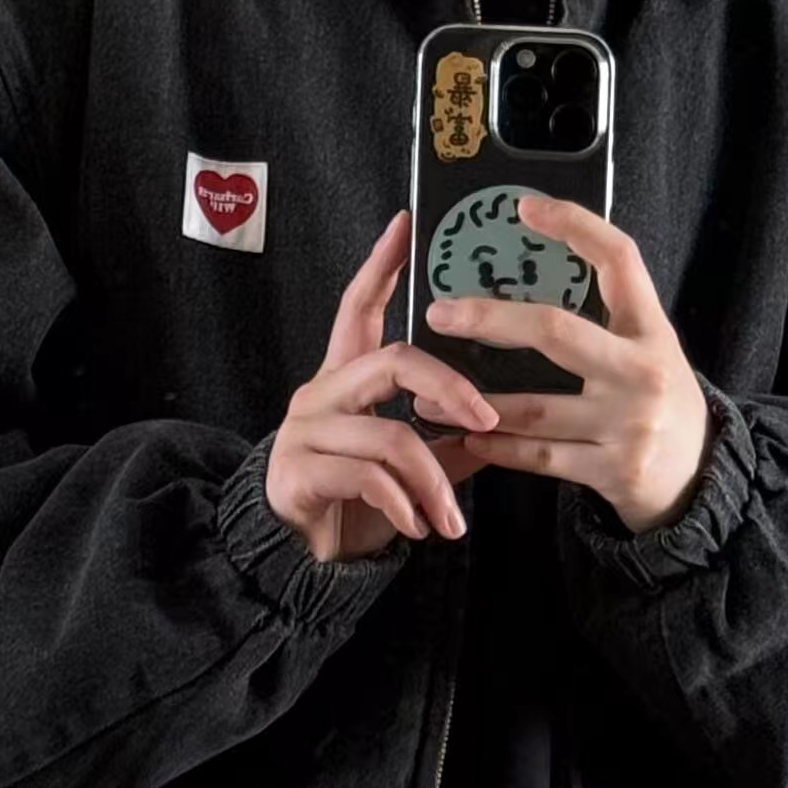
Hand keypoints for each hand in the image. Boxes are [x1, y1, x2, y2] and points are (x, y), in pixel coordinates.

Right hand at [267, 209, 500, 562]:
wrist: (292, 561)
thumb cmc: (347, 508)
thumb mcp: (404, 474)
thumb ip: (444, 445)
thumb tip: (496, 430)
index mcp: (344, 382)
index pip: (360, 310)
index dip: (380, 267)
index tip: (405, 226)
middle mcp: (321, 394)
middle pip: (396, 362)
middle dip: (452, 388)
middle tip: (489, 421)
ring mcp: (307, 432)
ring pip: (390, 434)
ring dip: (433, 482)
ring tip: (452, 522)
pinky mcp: (299, 472)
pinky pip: (368, 477)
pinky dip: (404, 505)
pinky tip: (417, 528)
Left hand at [423, 194, 714, 534]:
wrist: (698, 476)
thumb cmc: (657, 401)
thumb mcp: (649, 348)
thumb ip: (606, 319)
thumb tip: (529, 276)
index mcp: (651, 328)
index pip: (618, 259)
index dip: (574, 226)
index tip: (525, 208)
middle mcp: (642, 371)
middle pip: (555, 332)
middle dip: (490, 320)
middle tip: (439, 314)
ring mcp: (627, 423)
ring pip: (535, 408)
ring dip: (473, 402)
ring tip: (426, 397)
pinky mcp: (612, 470)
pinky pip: (540, 457)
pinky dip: (499, 447)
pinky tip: (468, 437)